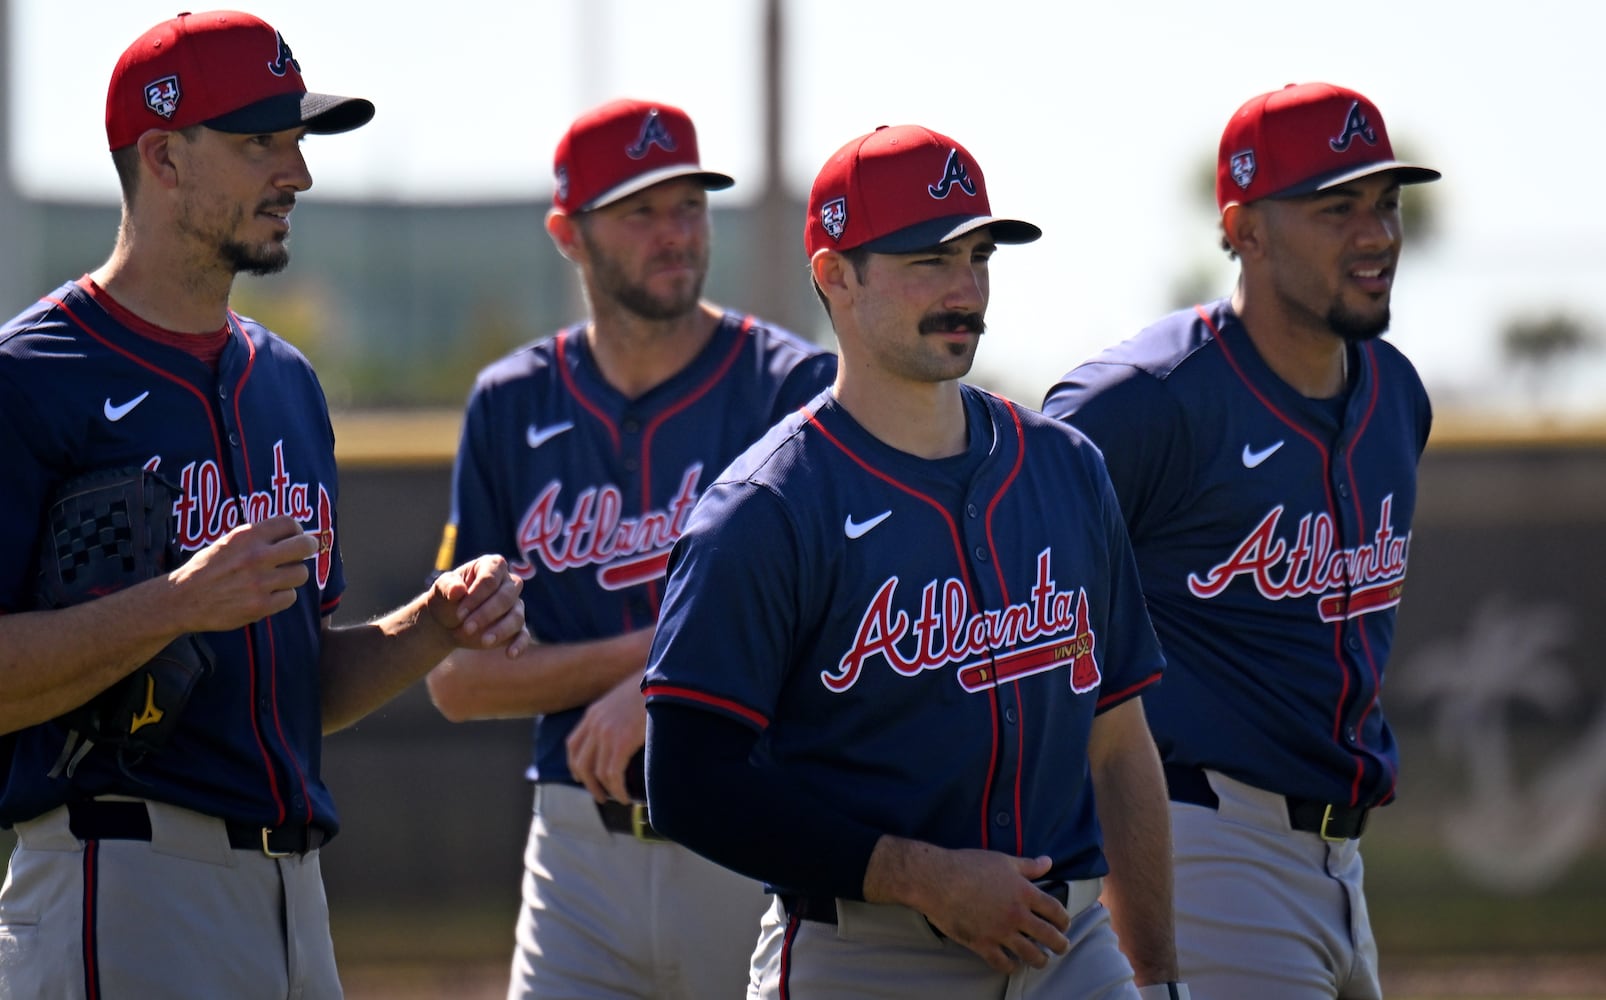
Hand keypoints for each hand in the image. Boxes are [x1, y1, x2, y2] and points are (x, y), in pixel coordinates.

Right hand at [168, 515, 317, 630]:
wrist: (183, 599)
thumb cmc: (206, 568)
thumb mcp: (228, 542)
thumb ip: (256, 537)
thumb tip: (290, 532)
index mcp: (246, 536)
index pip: (289, 523)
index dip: (295, 529)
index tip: (294, 536)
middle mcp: (256, 556)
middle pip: (305, 546)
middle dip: (308, 548)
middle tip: (302, 553)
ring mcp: (259, 582)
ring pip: (301, 573)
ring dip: (293, 575)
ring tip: (279, 578)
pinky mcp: (260, 606)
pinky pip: (290, 597)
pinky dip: (283, 596)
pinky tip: (270, 594)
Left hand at [427, 555, 529, 655]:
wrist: (447, 620)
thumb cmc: (447, 598)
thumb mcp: (441, 589)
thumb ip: (447, 586)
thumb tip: (458, 590)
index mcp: (492, 566)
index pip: (491, 579)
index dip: (476, 596)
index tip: (459, 612)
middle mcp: (509, 584)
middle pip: (506, 597)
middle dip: (486, 614)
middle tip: (466, 628)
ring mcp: (515, 606)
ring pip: (516, 617)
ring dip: (500, 630)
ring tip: (483, 641)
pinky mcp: (516, 628)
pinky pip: (524, 635)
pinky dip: (519, 645)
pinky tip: (510, 654)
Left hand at [565, 673, 646, 802]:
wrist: (667, 678)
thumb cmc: (656, 687)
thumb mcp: (628, 699)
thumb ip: (621, 716)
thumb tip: (628, 733)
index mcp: (594, 712)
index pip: (573, 744)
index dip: (576, 765)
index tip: (583, 778)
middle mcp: (595, 723)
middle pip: (580, 762)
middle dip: (589, 783)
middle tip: (601, 796)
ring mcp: (606, 733)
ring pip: (597, 773)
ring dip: (607, 790)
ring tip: (620, 798)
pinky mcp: (621, 742)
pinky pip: (613, 775)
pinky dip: (619, 790)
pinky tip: (628, 797)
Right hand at [867, 839, 1070, 972]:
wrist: (938, 880)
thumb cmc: (969, 865)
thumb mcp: (1003, 861)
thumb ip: (1028, 865)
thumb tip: (1048, 861)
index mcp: (1025, 893)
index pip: (1055, 910)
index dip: (1064, 919)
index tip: (1064, 924)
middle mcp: (1017, 915)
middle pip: (1049, 936)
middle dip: (1060, 945)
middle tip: (1061, 947)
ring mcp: (1000, 932)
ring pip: (1030, 954)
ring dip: (1040, 960)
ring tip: (1042, 961)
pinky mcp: (982, 944)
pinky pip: (1002, 963)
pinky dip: (1011, 967)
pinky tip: (1013, 965)